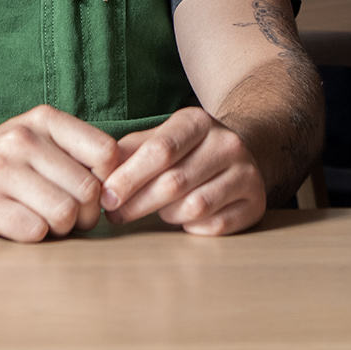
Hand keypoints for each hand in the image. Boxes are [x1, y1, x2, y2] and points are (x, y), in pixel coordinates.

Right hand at [0, 105, 120, 242]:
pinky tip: (21, 225)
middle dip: (87, 214)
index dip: (108, 181)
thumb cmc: (2, 164)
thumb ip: (78, 152)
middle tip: (70, 217)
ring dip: (62, 229)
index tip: (93, 193)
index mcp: (43, 119)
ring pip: (65, 213)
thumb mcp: (38, 140)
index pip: (106, 153)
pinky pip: (35, 231)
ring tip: (46, 221)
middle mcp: (22, 138)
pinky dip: (35, 236)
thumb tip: (127, 180)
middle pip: (89, 190)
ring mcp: (0, 169)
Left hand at [100, 107, 267, 235]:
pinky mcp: (255, 203)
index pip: (159, 150)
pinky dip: (192, 228)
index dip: (128, 178)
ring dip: (166, 215)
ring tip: (156, 211)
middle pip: (174, 182)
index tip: (106, 197)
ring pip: (194, 207)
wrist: (239, 154)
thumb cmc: (184, 151)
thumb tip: (95, 174)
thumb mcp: (158, 139)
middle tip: (115, 216)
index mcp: (198, 121)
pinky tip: (184, 220)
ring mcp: (245, 173)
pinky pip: (214, 226)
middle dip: (138, 203)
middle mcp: (226, 143)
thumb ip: (127, 152)